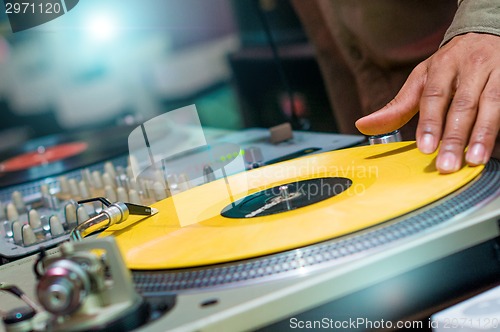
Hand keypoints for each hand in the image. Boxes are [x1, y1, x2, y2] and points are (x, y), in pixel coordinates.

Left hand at [355, 33, 499, 172]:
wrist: (488, 32)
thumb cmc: (451, 64)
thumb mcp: (422, 79)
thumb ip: (398, 106)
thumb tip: (363, 125)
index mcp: (443, 66)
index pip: (434, 96)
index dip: (430, 123)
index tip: (425, 147)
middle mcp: (471, 67)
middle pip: (463, 105)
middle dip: (454, 137)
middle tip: (446, 164)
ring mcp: (497, 72)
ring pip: (491, 105)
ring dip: (482, 135)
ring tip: (474, 160)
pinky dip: (499, 128)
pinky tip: (490, 148)